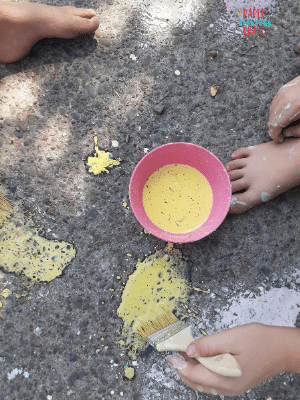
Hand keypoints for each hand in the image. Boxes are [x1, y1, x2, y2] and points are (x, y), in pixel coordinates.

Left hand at [167, 323, 290, 396]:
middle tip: (172, 356)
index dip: (179, 365)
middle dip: (182, 369)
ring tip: (182, 357)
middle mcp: (228, 388)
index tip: (168, 355)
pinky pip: (213, 381)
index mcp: (226, 378)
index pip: (194, 375)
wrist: (282, 349)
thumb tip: (189, 350)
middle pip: (197, 382)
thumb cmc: (260, 341)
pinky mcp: (236, 383)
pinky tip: (199, 360)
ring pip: (204, 383)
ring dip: (191, 371)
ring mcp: (232, 387)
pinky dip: (202, 372)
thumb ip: (208, 344)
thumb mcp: (231, 338)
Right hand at [269, 76, 299, 141]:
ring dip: (276, 119)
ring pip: (272, 110)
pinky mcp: (284, 88)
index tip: (279, 139)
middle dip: (274, 128)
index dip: (275, 135)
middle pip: (272, 117)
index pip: (275, 125)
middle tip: (282, 134)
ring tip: (284, 124)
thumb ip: (298, 130)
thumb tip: (286, 133)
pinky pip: (275, 102)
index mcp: (293, 107)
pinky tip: (285, 114)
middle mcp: (285, 98)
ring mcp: (283, 91)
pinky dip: (277, 110)